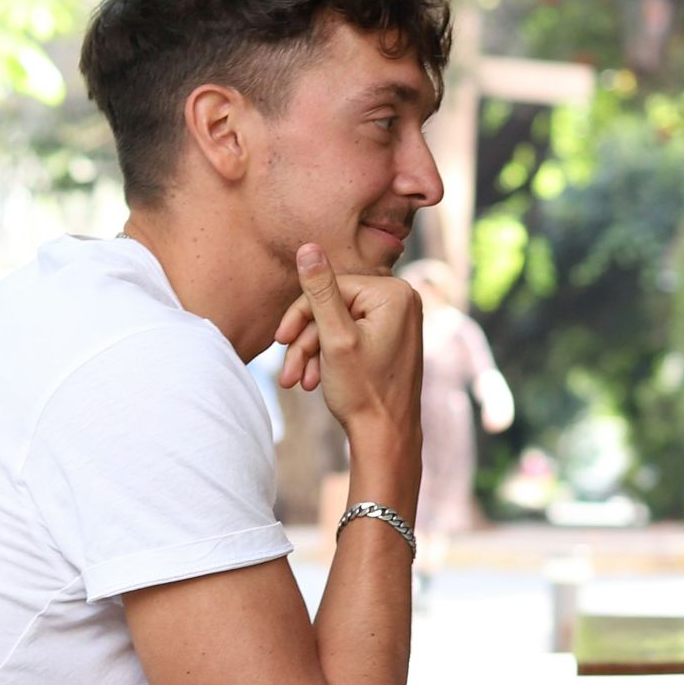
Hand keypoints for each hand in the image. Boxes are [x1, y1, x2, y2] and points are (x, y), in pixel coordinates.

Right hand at [274, 244, 422, 439]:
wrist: (386, 437)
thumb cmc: (363, 391)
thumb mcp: (334, 338)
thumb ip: (319, 291)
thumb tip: (308, 247)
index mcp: (395, 293)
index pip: (331, 287)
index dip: (301, 314)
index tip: (280, 341)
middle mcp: (403, 301)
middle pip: (334, 306)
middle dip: (306, 340)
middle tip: (288, 373)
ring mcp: (399, 320)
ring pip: (338, 324)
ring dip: (313, 353)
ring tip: (298, 382)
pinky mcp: (391, 338)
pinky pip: (351, 336)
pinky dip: (330, 357)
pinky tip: (315, 381)